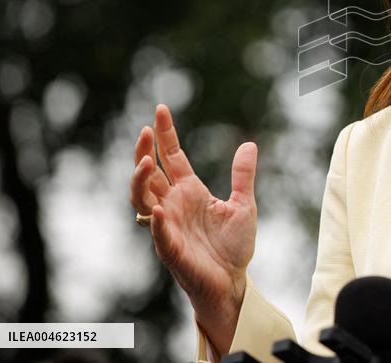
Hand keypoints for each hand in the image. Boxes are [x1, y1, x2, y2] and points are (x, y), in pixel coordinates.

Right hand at [129, 104, 257, 353]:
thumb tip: (249, 144)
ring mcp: (168, 226)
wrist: (232, 282)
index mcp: (190, 191)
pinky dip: (155, 222)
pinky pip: (158, 234)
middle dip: (145, 152)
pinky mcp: (171, 249)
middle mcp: (174, 205)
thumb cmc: (232, 246)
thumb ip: (243, 176)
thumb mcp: (244, 204)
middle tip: (147, 131)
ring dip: (141, 181)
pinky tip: (156, 209)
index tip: (161, 109)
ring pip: (143, 199)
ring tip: (146, 163)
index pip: (172, 157)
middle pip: (150, 174)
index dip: (166, 134)